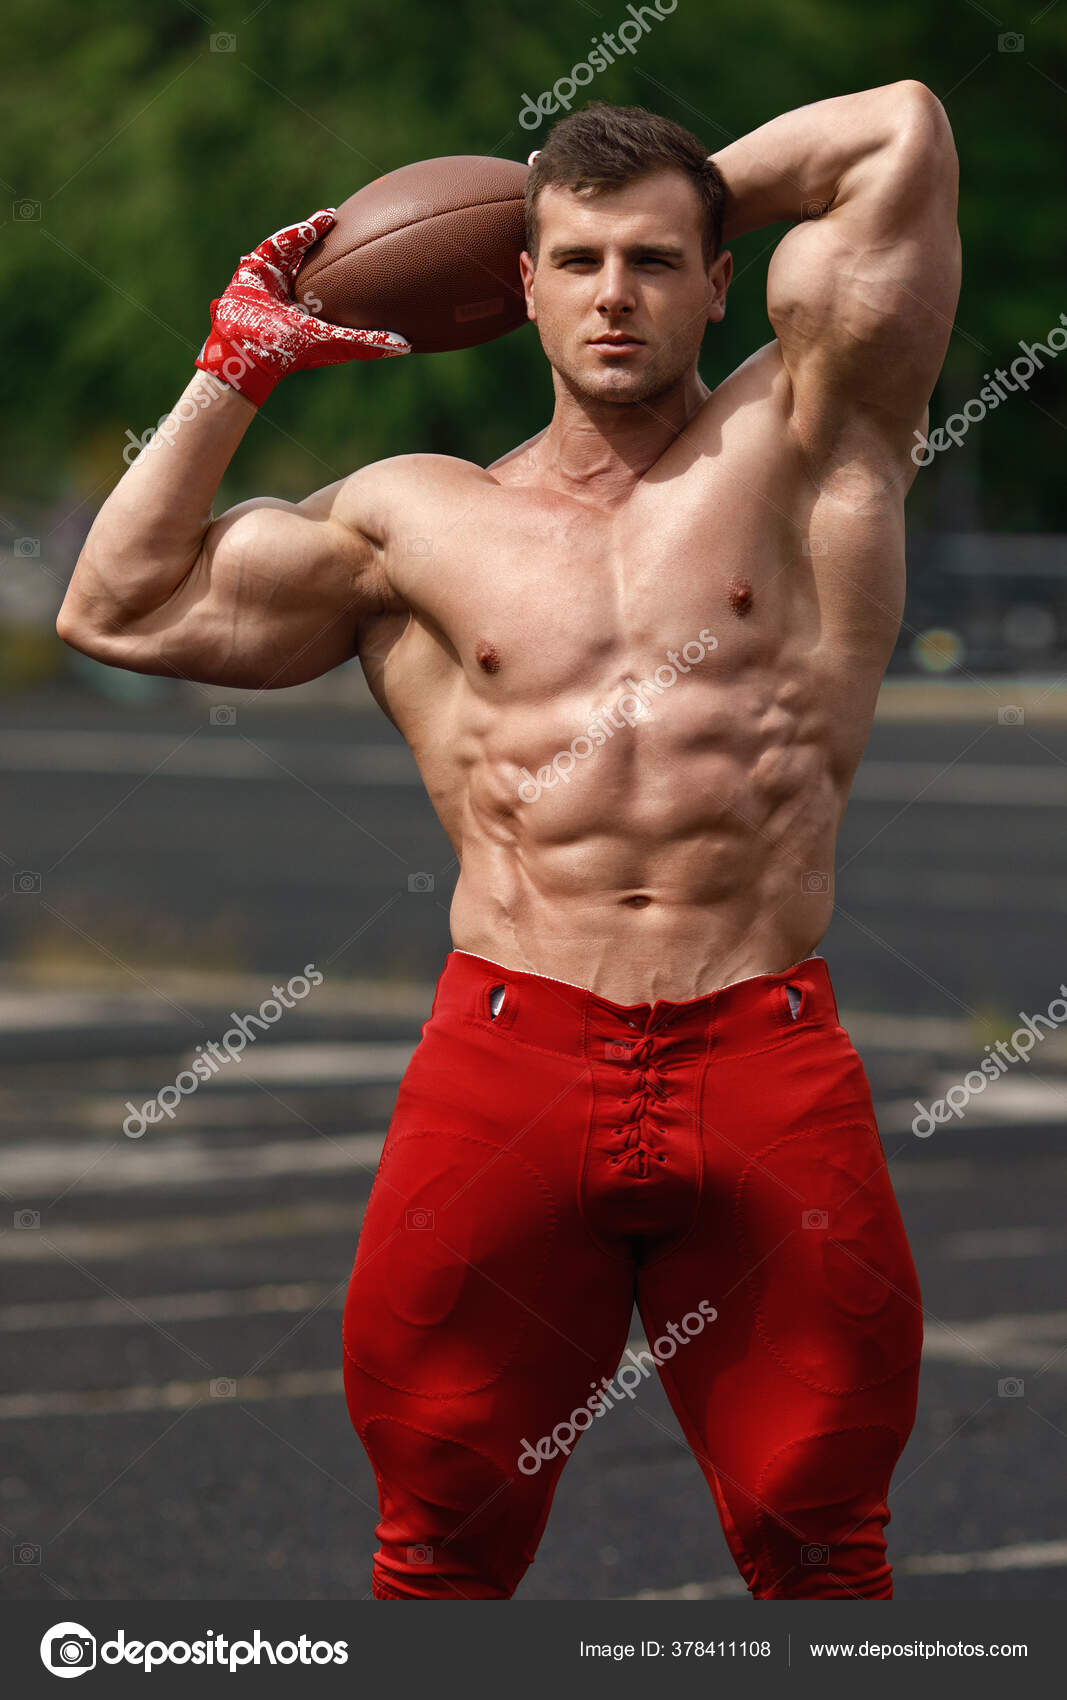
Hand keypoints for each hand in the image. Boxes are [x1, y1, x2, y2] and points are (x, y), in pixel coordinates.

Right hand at [195, 208, 409, 405]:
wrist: (246, 346)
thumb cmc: (290, 349)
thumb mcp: (335, 342)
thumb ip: (367, 342)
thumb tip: (406, 344)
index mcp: (312, 310)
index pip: (336, 285)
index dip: (353, 270)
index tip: (378, 254)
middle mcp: (294, 293)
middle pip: (315, 262)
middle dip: (332, 245)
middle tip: (355, 227)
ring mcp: (274, 279)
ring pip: (296, 248)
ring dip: (313, 231)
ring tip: (332, 217)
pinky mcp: (255, 267)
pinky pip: (277, 244)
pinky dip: (294, 234)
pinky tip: (316, 223)